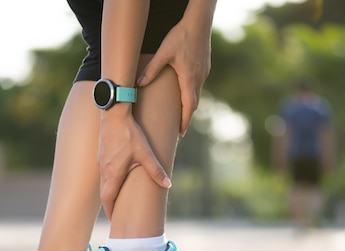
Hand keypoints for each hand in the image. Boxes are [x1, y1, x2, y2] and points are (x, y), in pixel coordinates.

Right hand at [98, 108, 170, 218]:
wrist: (114, 113)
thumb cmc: (129, 133)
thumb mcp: (145, 153)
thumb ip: (156, 170)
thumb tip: (168, 184)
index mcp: (112, 174)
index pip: (108, 200)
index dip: (111, 212)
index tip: (115, 220)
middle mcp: (103, 170)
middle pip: (104, 194)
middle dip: (110, 205)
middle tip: (117, 214)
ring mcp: (101, 161)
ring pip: (103, 183)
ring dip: (109, 193)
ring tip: (118, 200)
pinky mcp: (102, 154)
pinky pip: (103, 173)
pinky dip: (109, 181)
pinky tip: (117, 178)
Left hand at [136, 16, 210, 136]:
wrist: (199, 23)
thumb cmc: (181, 36)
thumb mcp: (163, 53)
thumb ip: (152, 69)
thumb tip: (140, 83)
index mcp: (188, 78)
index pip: (188, 106)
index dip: (185, 121)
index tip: (181, 133)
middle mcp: (198, 78)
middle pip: (193, 103)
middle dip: (187, 117)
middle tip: (180, 129)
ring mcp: (203, 73)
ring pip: (196, 94)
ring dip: (189, 105)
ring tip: (182, 114)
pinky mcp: (204, 67)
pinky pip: (198, 85)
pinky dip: (192, 94)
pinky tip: (186, 93)